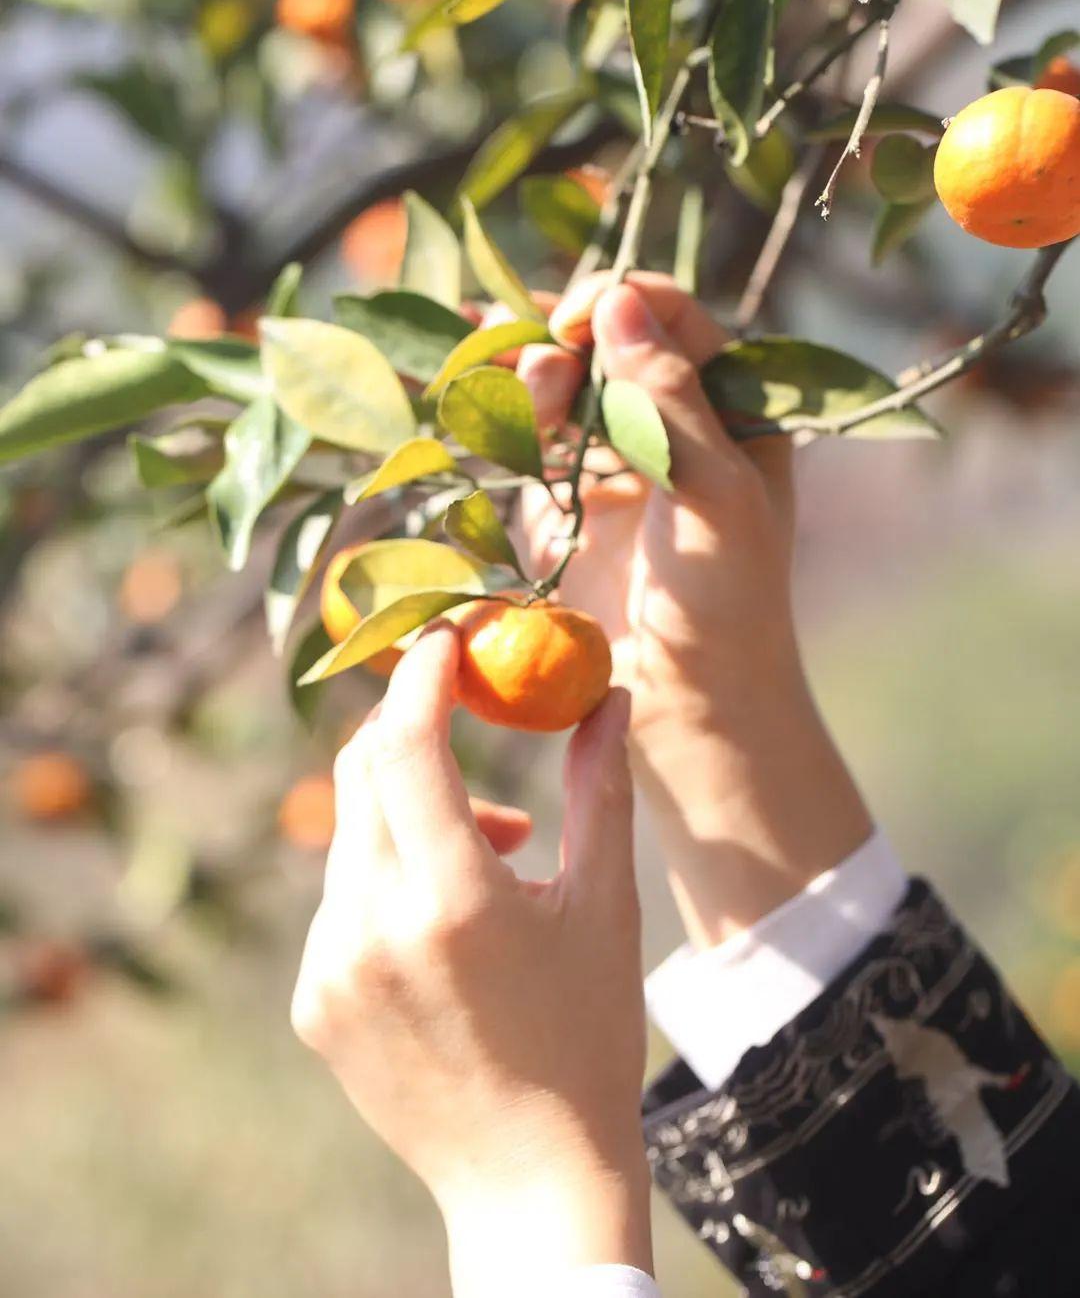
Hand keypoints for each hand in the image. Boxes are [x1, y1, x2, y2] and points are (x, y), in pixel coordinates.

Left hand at [290, 624, 651, 1296]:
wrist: (529, 1180)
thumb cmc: (588, 1036)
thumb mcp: (605, 906)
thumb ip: (601, 787)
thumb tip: (610, 696)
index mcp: (452, 901)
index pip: (404, 743)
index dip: (422, 676)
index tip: (450, 639)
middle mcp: (372, 929)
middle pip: (363, 772)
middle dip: (413, 727)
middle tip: (467, 712)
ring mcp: (330, 969)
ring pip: (352, 835)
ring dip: (412, 811)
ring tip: (494, 852)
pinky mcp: (312, 1000)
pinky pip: (339, 899)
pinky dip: (387, 877)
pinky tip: (449, 924)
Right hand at [518, 273, 871, 946]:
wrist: (688, 706)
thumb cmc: (726, 601)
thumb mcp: (715, 493)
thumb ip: (667, 398)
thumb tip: (619, 299)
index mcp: (732, 407)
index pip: (673, 318)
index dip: (624, 302)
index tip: (580, 319)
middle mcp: (670, 422)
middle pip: (604, 340)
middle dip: (567, 343)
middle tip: (552, 381)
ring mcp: (611, 461)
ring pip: (558, 382)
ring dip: (533, 378)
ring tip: (532, 410)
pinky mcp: (558, 503)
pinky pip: (523, 438)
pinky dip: (497, 414)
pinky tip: (469, 395)